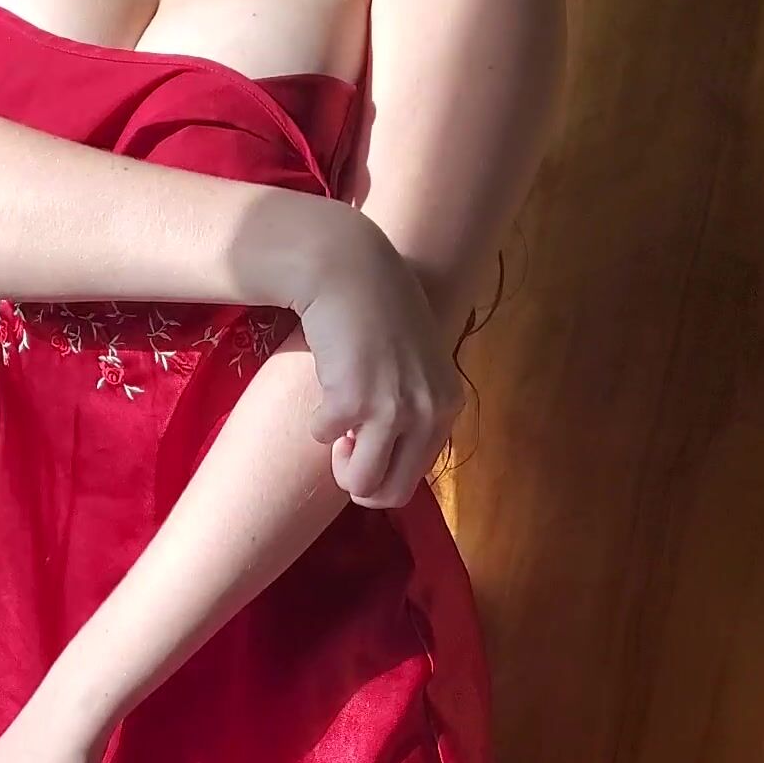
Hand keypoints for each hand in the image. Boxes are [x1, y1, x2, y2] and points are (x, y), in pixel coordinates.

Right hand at [293, 208, 466, 507]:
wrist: (351, 270)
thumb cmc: (378, 314)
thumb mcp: (417, 367)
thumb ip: (415, 411)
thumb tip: (390, 464)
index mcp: (447, 407)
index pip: (417, 477)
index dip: (385, 468)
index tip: (370, 439)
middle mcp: (428, 412)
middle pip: (391, 493)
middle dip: (360, 483)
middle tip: (347, 449)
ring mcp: (393, 409)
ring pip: (360, 484)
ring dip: (339, 464)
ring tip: (337, 426)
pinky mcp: (354, 401)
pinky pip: (323, 439)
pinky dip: (316, 421)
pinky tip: (326, 388)